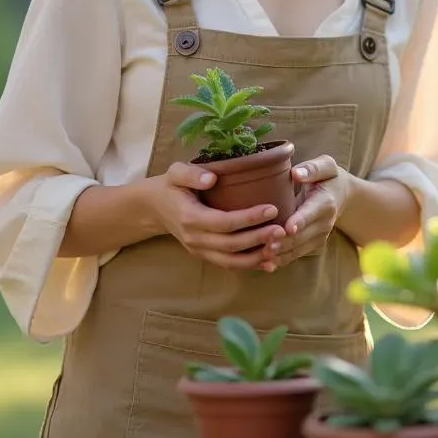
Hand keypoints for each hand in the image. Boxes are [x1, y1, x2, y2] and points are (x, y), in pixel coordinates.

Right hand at [151, 162, 285, 270]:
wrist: (155, 208)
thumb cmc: (170, 186)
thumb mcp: (175, 172)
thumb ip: (191, 174)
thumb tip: (212, 178)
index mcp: (190, 217)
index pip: (223, 222)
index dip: (248, 218)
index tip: (271, 208)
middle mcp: (195, 238)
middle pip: (231, 245)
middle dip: (259, 239)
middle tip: (283, 230)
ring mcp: (199, 250)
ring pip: (231, 261)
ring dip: (257, 257)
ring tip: (280, 247)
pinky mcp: (205, 256)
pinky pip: (228, 265)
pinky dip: (250, 265)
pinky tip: (270, 262)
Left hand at [258, 155, 350, 270]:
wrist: (343, 196)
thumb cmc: (329, 178)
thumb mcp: (326, 166)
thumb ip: (312, 169)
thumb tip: (296, 173)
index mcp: (325, 202)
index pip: (311, 213)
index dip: (300, 220)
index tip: (288, 227)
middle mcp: (324, 223)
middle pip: (303, 235)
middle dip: (285, 241)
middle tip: (266, 245)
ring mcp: (320, 236)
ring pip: (299, 248)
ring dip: (282, 253)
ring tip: (264, 255)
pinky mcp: (313, 245)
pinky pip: (297, 254)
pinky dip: (283, 260)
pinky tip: (267, 264)